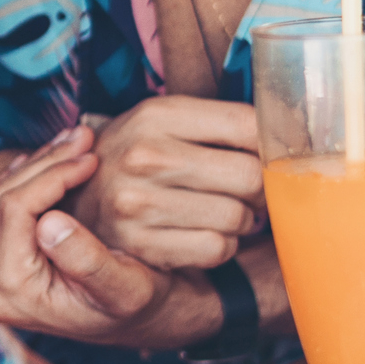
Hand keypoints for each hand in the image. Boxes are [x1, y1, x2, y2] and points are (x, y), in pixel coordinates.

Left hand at [0, 127, 220, 349]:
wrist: (140, 319)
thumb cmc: (141, 305)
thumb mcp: (127, 288)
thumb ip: (87, 260)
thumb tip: (47, 223)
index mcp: (11, 296)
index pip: (13, 211)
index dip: (52, 173)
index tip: (90, 154)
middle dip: (45, 162)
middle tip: (84, 136)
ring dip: (35, 166)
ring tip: (74, 144)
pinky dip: (25, 181)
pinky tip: (54, 163)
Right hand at [70, 98, 264, 268]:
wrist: (74, 201)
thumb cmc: (135, 157)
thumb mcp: (164, 122)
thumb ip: (220, 122)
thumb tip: (291, 129)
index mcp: (156, 114)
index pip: (248, 125)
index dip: (269, 145)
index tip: (266, 155)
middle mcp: (145, 155)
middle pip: (250, 177)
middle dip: (259, 189)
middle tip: (248, 190)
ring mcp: (139, 203)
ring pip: (238, 218)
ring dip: (241, 220)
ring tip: (220, 210)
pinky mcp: (142, 244)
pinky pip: (217, 249)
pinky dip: (221, 245)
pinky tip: (203, 232)